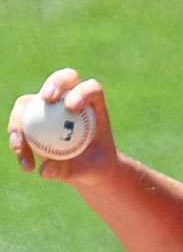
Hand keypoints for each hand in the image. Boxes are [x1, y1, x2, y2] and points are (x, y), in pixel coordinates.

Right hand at [9, 68, 118, 185]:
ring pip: (28, 102)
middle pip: (61, 80)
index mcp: (93, 105)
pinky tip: (24, 161)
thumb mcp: (90, 171)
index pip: (90, 89)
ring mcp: (48, 106)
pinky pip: (18, 124)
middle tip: (46, 100)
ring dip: (20, 121)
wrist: (87, 170)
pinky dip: (17, 141)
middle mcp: (70, 98)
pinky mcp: (32, 116)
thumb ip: (71, 170)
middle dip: (53, 84)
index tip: (72, 107)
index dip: (82, 91)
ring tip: (21, 147)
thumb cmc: (95, 166)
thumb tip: (44, 170)